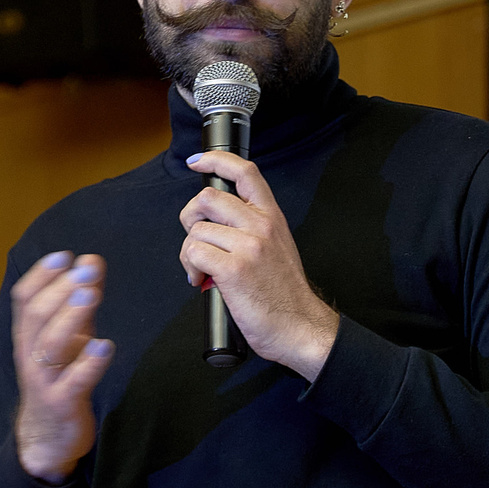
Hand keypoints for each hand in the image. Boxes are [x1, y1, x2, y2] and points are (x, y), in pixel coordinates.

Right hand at [11, 252, 112, 482]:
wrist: (47, 437)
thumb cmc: (58, 378)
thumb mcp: (68, 336)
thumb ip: (79, 301)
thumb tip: (91, 261)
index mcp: (28, 336)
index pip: (24, 299)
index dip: (41, 275)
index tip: (63, 256)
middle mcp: (30, 355)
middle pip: (37, 316)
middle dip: (60, 289)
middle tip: (85, 269)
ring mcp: (44, 380)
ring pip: (50, 345)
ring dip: (71, 317)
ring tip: (91, 295)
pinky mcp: (63, 403)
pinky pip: (74, 381)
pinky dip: (88, 363)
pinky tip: (105, 346)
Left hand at [179, 152, 339, 378]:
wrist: (299, 326)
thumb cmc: (284, 292)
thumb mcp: (277, 245)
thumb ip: (251, 225)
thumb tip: (216, 218)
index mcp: (271, 216)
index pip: (244, 172)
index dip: (215, 160)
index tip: (197, 163)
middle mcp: (261, 225)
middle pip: (207, 198)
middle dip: (190, 219)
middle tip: (198, 240)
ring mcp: (248, 246)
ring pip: (196, 230)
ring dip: (189, 252)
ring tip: (203, 269)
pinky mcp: (233, 269)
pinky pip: (193, 253)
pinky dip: (190, 268)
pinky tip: (201, 280)